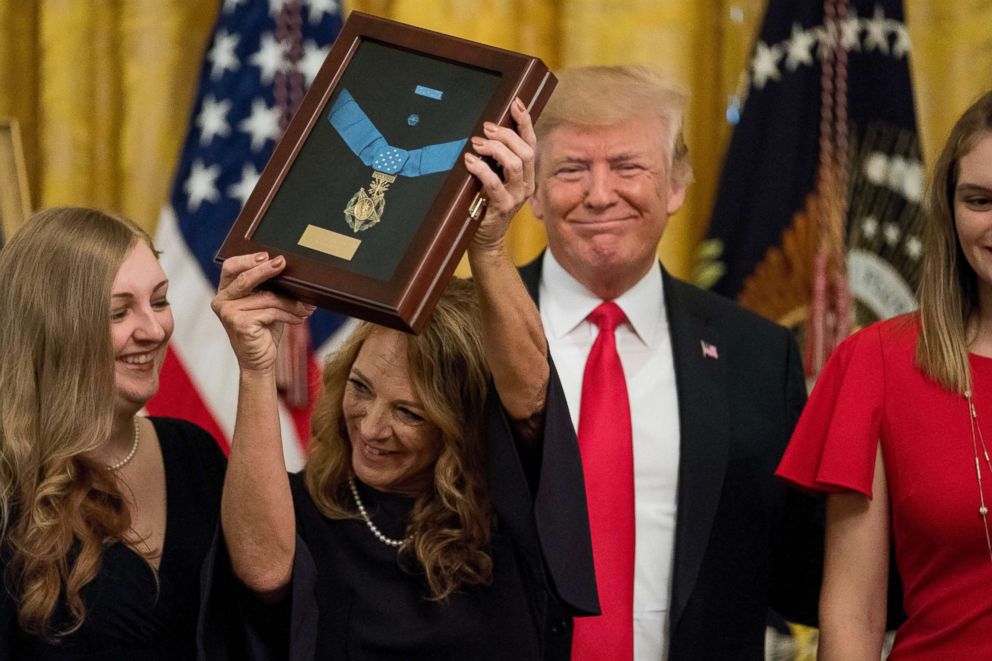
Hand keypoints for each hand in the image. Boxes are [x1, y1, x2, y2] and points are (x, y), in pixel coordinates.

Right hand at [211, 253, 314, 372]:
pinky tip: (299, 318)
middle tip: (283, 263)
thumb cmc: (264, 330)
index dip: (247, 259)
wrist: (260, 361)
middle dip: (266, 270)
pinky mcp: (239, 324)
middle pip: (245, 278)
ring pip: (266, 297)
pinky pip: (270, 312)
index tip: (267, 255)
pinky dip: (289, 314)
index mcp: (226, 292)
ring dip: (291, 302)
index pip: (230, 267)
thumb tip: (291, 272)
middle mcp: (222, 301)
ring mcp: (228, 313)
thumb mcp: (265, 305)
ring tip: (306, 307)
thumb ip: (268, 288)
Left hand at [464, 98, 535, 252]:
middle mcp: (526, 184)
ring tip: (477, 144)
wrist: (485, 240)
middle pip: (525, 151)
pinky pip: (495, 183)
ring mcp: (516, 197)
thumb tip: (485, 132)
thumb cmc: (486, 205)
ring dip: (495, 149)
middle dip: (506, 134)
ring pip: (515, 164)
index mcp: (527, 174)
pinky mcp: (502, 207)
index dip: (525, 121)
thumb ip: (495, 160)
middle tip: (486, 128)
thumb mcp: (496, 179)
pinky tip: (470, 161)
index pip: (531, 143)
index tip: (516, 103)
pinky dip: (481, 169)